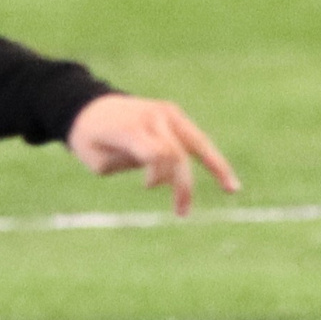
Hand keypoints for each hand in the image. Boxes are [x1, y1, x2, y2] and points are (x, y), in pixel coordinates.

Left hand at [66, 93, 238, 217]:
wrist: (88, 107)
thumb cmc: (88, 139)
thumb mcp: (96, 160)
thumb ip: (126, 164)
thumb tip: (162, 170)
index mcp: (130, 127)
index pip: (158, 153)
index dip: (158, 174)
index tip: (147, 186)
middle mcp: (153, 117)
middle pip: (177, 153)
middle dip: (182, 183)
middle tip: (182, 213)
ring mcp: (166, 113)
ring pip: (197, 142)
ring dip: (216, 167)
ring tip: (232, 189)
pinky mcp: (174, 115)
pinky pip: (195, 139)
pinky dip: (212, 157)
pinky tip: (229, 181)